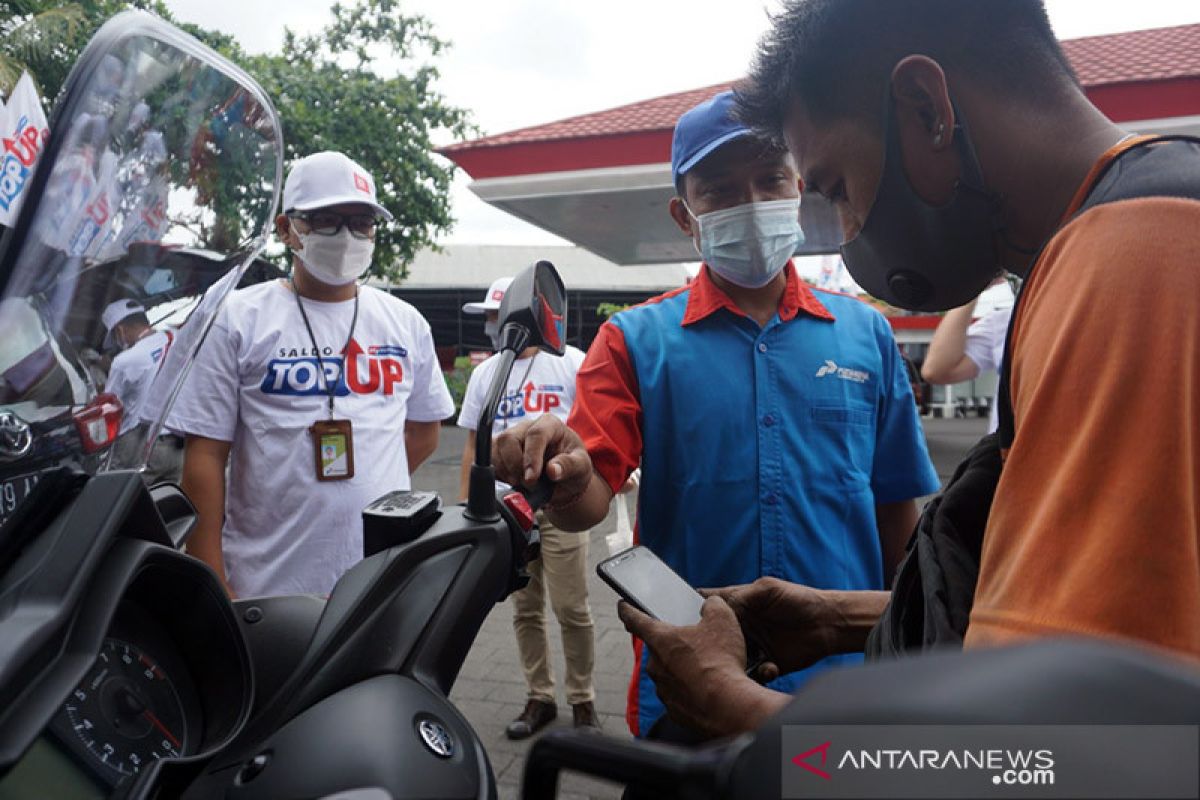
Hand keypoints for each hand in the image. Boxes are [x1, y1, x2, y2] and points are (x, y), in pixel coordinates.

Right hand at [493, 415, 592, 506]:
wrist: (563, 478)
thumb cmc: (573, 466)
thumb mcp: (581, 467)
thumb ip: (569, 466)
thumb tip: (553, 470)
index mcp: (550, 424)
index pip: (535, 434)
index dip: (531, 457)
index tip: (532, 479)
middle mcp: (527, 427)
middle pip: (509, 439)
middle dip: (515, 466)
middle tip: (528, 484)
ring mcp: (512, 437)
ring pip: (496, 448)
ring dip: (506, 471)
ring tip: (522, 484)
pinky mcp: (500, 450)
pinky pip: (489, 458)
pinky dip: (497, 473)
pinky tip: (511, 481)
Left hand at [618, 597, 790, 736]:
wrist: (728, 707)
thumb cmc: (721, 661)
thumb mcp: (722, 619)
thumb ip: (712, 605)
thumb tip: (710, 605)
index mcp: (660, 639)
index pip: (634, 618)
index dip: (627, 609)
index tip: (623, 606)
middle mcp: (655, 665)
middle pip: (658, 648)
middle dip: (674, 644)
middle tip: (696, 642)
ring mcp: (663, 689)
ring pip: (669, 673)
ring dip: (683, 669)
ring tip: (709, 668)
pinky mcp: (674, 710)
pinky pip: (680, 695)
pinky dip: (691, 690)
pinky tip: (710, 689)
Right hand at [703, 578, 841, 679]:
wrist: (828, 624)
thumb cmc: (799, 599)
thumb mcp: (767, 589)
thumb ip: (742, 596)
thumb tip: (718, 607)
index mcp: (737, 604)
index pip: (708, 605)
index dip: (695, 611)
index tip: (686, 619)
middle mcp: (741, 627)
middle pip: (714, 636)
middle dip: (711, 644)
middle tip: (713, 649)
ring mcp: (752, 647)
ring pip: (730, 658)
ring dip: (734, 662)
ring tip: (744, 662)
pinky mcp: (765, 665)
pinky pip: (752, 674)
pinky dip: (759, 674)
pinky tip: (771, 667)